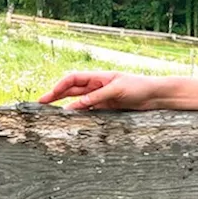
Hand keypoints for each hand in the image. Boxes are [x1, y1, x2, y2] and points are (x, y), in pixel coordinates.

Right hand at [38, 72, 164, 110]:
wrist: (156, 95)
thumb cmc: (140, 87)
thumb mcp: (117, 90)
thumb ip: (96, 98)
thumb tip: (74, 106)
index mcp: (98, 77)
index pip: (73, 80)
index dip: (59, 87)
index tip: (47, 97)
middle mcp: (98, 86)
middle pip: (72, 90)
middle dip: (56, 96)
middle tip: (40, 105)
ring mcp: (102, 97)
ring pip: (79, 102)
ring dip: (67, 107)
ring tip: (53, 115)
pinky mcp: (108, 108)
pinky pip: (90, 111)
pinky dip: (80, 115)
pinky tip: (73, 121)